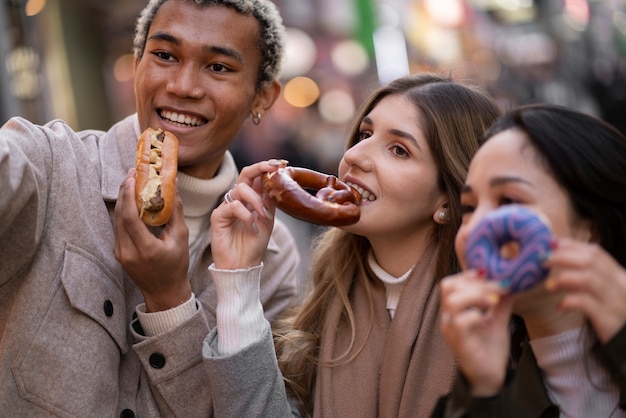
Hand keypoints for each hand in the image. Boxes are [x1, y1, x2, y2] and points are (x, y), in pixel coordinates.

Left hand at [114, 169, 190, 311]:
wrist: (164, 292)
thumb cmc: (176, 266)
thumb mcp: (181, 238)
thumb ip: (175, 211)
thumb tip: (173, 185)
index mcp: (146, 250)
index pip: (130, 217)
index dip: (129, 195)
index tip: (132, 177)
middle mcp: (128, 252)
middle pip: (119, 215)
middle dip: (124, 191)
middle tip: (131, 173)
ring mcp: (120, 253)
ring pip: (116, 219)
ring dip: (122, 199)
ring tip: (131, 182)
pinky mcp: (118, 252)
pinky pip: (118, 227)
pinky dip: (123, 211)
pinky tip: (131, 200)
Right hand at [210, 159, 285, 269]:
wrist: (244, 265)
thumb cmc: (255, 244)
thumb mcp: (268, 220)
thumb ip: (269, 201)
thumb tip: (275, 180)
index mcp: (250, 199)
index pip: (256, 176)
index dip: (267, 167)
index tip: (282, 163)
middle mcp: (237, 199)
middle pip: (245, 174)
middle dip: (260, 168)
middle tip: (274, 168)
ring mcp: (227, 207)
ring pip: (240, 189)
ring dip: (256, 200)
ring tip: (263, 216)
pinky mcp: (218, 217)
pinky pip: (233, 206)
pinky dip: (246, 215)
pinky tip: (252, 226)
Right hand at [439, 270, 511, 396]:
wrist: (490, 377)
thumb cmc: (490, 349)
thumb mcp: (498, 319)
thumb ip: (501, 302)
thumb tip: (510, 281)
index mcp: (454, 310)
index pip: (450, 283)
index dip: (467, 275)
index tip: (488, 276)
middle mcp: (448, 317)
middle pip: (448, 286)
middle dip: (475, 284)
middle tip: (496, 291)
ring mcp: (451, 329)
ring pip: (453, 301)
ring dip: (476, 296)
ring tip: (492, 302)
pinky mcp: (459, 342)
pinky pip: (461, 321)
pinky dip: (476, 315)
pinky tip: (487, 319)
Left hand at [544, 238, 625, 342]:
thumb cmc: (611, 315)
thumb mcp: (603, 292)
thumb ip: (586, 277)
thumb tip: (558, 258)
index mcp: (619, 275)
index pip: (595, 252)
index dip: (571, 246)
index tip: (551, 245)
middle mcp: (621, 284)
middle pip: (590, 261)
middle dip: (563, 257)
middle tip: (543, 261)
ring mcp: (616, 301)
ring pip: (588, 278)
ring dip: (563, 278)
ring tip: (550, 286)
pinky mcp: (609, 319)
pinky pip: (585, 303)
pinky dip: (568, 301)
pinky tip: (560, 307)